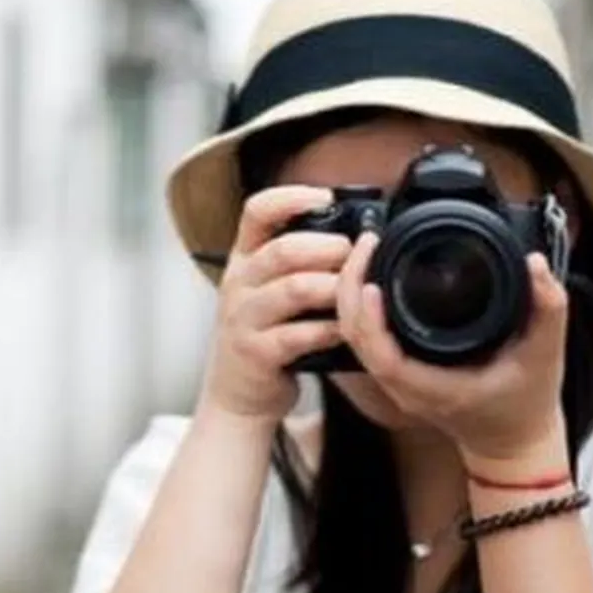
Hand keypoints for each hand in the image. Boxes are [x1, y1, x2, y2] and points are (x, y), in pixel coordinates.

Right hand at [198, 186, 352, 422]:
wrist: (236, 395)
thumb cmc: (265, 334)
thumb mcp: (269, 290)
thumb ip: (299, 264)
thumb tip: (356, 238)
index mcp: (244, 259)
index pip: (257, 211)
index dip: (292, 197)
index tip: (326, 197)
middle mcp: (238, 283)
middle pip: (284, 249)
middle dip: (328, 247)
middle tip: (356, 254)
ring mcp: (243, 318)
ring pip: (295, 289)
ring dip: (334, 287)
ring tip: (356, 292)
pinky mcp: (256, 352)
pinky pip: (299, 335)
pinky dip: (329, 330)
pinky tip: (346, 331)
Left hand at [335, 232, 570, 467]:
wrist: (514, 441)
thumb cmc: (527, 403)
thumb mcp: (545, 354)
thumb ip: (548, 309)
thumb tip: (536, 264)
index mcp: (434, 389)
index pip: (384, 357)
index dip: (370, 321)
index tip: (372, 284)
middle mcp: (406, 388)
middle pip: (356, 339)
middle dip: (351, 290)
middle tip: (367, 244)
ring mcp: (396, 383)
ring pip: (355, 338)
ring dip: (351, 295)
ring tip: (366, 252)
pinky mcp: (396, 373)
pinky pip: (365, 339)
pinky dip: (360, 307)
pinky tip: (371, 277)